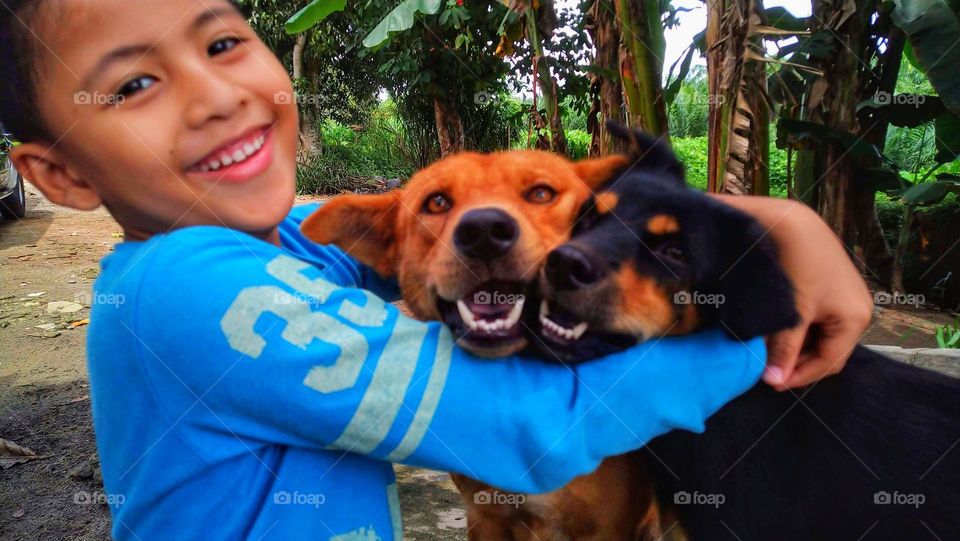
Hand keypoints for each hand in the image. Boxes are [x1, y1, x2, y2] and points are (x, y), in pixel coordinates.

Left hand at [712, 195, 872, 389]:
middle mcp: (858, 311)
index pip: (829, 363)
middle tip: (767, 369)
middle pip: (828, 352)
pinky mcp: (831, 289)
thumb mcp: (792, 312)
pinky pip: (818, 321)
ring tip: (768, 350)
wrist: (792, 221)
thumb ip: (784, 348)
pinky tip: (776, 330)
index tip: (769, 382)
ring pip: (821, 337)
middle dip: (799, 362)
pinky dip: (799, 329)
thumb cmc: (796, 266)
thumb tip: (773, 380)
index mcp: (855, 319)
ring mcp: (846, 299)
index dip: (799, 376)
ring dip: (797, 346)